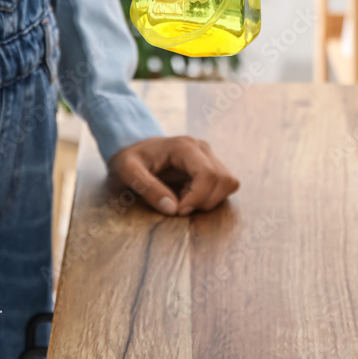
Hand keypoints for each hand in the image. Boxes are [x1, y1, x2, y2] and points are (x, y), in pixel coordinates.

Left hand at [108, 135, 239, 215]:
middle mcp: (202, 148)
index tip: (177, 211)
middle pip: (223, 180)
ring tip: (184, 201)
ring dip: (209, 200)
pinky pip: (224, 185)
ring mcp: (209, 156)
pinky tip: (189, 196)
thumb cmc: (129, 158)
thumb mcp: (128, 171)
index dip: (197, 198)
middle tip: (179, 208)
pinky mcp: (211, 166)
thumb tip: (173, 209)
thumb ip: (148, 188)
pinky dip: (210, 197)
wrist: (132, 147)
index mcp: (184, 146)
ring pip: (228, 183)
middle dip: (204, 201)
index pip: (208, 174)